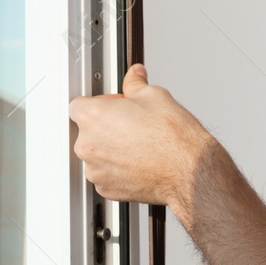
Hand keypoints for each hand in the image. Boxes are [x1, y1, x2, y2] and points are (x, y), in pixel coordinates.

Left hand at [68, 64, 214, 224]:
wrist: (188, 170)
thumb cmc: (173, 138)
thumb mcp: (154, 96)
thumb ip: (135, 84)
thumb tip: (135, 76)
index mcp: (93, 116)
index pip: (78, 105)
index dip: (98, 103)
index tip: (112, 106)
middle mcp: (88, 145)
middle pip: (87, 130)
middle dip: (105, 126)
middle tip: (131, 124)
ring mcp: (96, 170)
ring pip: (96, 153)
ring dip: (110, 148)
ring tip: (137, 144)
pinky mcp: (106, 188)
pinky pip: (105, 174)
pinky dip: (116, 168)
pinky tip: (137, 160)